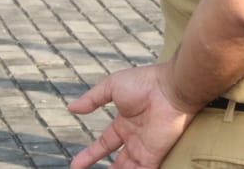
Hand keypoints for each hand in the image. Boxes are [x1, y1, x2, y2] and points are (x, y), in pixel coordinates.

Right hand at [68, 62, 198, 168]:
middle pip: (118, 162)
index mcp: (125, 122)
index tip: (76, 165)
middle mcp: (135, 137)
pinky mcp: (155, 155)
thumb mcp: (112, 86)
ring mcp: (145, 147)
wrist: (172, 88)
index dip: (90, 155)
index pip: (104, 144)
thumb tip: (71, 108)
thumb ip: (93, 98)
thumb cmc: (146, 82)